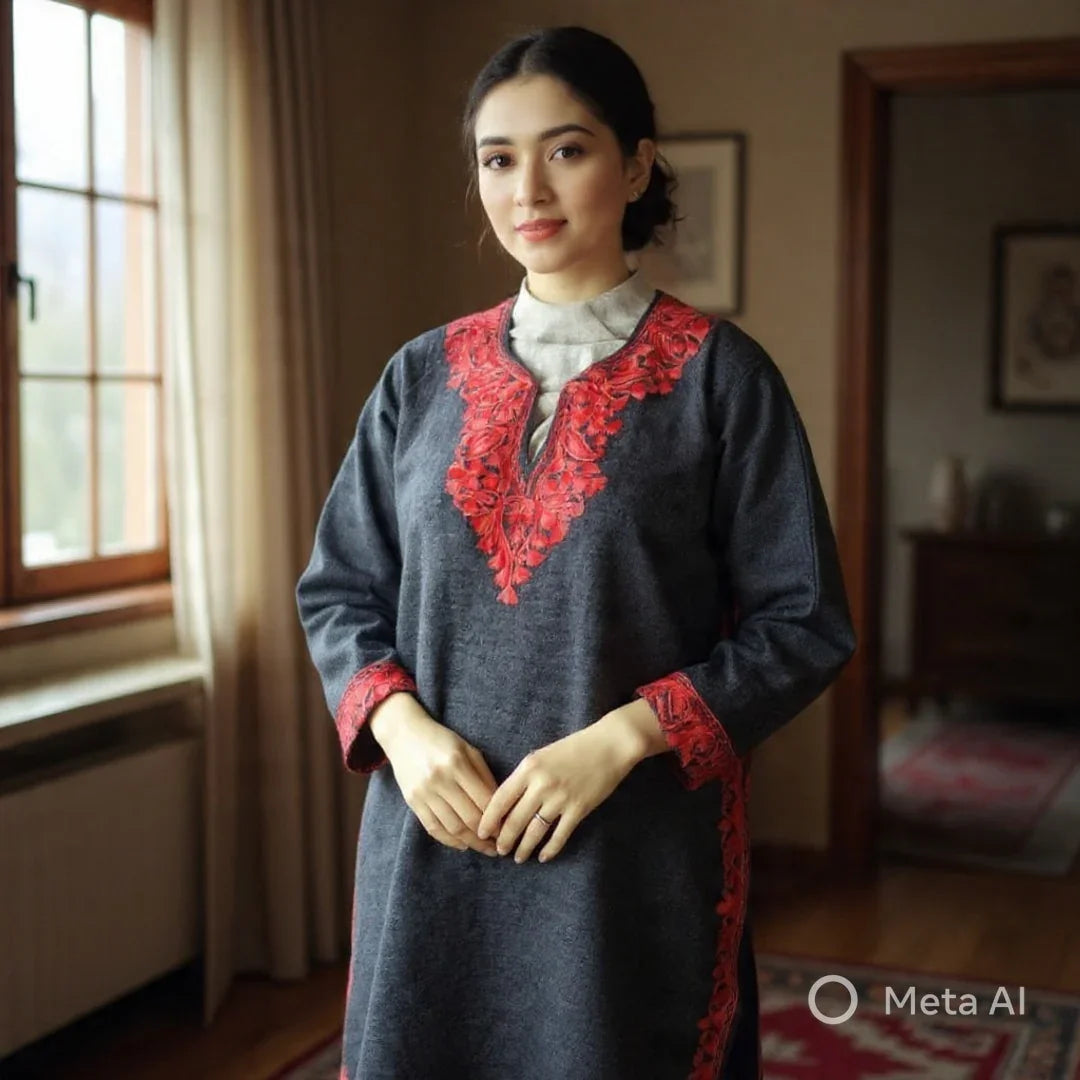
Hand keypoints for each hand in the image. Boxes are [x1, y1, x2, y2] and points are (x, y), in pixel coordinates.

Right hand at [378, 700, 500, 857]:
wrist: (404, 735)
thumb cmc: (441, 740)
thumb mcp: (467, 749)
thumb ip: (484, 775)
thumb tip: (500, 805)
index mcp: (458, 763)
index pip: (484, 800)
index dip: (498, 819)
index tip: (508, 829)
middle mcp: (440, 779)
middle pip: (469, 818)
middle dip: (487, 837)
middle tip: (499, 846)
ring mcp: (424, 792)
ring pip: (452, 827)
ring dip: (471, 843)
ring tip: (484, 848)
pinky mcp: (412, 801)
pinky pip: (433, 828)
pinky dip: (449, 840)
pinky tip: (462, 844)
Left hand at [476, 720, 636, 864]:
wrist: (609, 745)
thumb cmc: (574, 747)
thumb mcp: (542, 755)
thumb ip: (525, 776)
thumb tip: (508, 802)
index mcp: (528, 768)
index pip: (500, 798)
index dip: (489, 819)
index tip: (482, 832)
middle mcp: (541, 784)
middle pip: (515, 819)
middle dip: (504, 839)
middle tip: (499, 850)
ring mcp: (560, 798)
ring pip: (534, 831)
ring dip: (523, 848)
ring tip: (518, 857)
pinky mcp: (578, 809)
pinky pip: (559, 835)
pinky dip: (550, 849)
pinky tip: (543, 856)